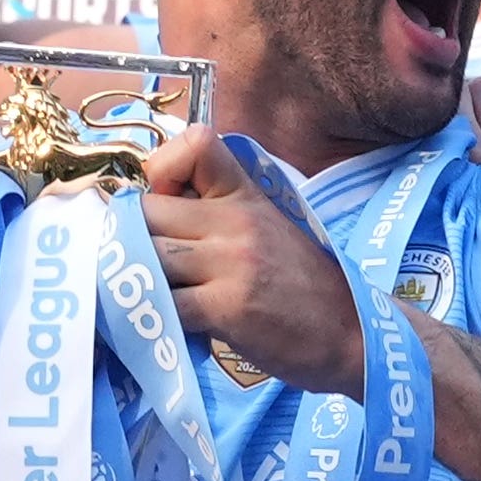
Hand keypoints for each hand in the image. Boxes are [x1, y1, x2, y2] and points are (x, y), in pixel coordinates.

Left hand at [141, 128, 364, 390]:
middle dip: (128, 240)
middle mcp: (236, 220)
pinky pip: (164, 304)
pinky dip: (151, 319)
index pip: (195, 144)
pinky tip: (159, 328)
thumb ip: (218, 216)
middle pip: (148, 210)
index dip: (161, 169)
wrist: (352, 336)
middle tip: (131, 268)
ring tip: (137, 301)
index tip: (161, 204)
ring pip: (148, 256)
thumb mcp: (268, 230)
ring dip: (134, 282)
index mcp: (246, 195)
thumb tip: (153, 218)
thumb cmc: (304, 287)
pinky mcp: (228, 307)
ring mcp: (232, 263)